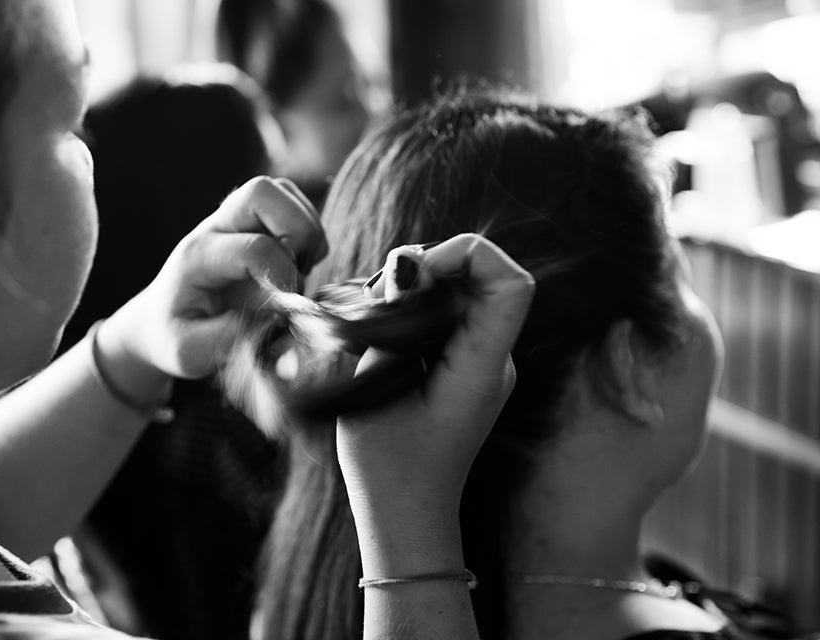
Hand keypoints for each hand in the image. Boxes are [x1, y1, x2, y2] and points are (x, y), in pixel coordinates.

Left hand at [102, 176, 326, 381]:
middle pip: (263, 191)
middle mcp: (216, 227)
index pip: (254, 248)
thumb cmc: (176, 336)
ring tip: (300, 270)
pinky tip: (299, 265)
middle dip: (298, 231)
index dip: (282, 277)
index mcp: (198, 257)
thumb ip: (231, 337)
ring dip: (307, 230)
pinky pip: (294, 203)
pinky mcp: (256, 221)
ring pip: (283, 191)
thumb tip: (277, 315)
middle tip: (298, 272)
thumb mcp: (189, 352)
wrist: (162, 320)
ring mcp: (236, 219)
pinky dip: (310, 231)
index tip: (284, 310)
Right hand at [337, 234, 532, 569]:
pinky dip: (419, 306)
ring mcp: (485, 363)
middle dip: (433, 265)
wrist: (405, 514)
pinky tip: (387, 328)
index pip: (511, 284)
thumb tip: (406, 263)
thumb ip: (394, 320)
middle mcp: (495, 360)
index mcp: (483, 368)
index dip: (467, 255)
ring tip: (379, 313)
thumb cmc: (387, 465)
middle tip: (383, 291)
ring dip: (421, 286)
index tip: (413, 272)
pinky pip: (452, 315)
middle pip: (484, 278)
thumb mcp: (376, 387)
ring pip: (464, 292)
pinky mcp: (466, 366)